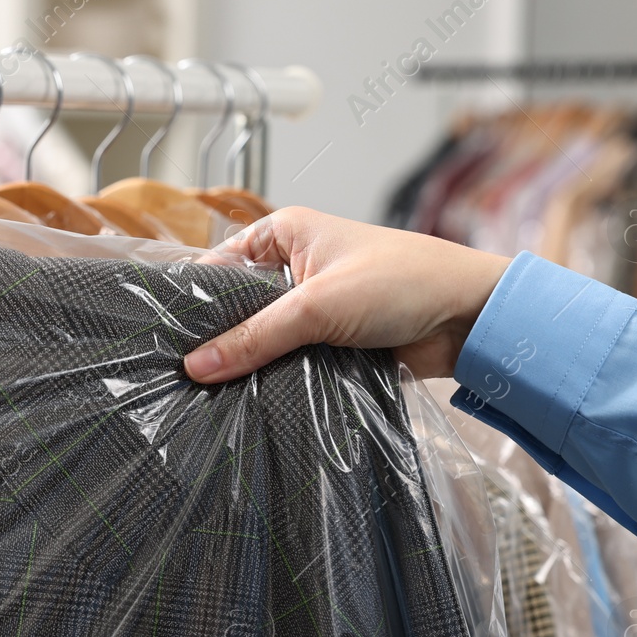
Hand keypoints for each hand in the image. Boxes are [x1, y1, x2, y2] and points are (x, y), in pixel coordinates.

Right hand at [183, 207, 510, 382]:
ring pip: (264, 340)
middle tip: (181, 377)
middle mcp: (294, 266)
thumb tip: (196, 366)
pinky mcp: (330, 343)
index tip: (165, 340)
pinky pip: (289, 363)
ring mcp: (313, 307)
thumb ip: (256, 337)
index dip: (194, 301)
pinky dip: (277, 380)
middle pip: (237, 308)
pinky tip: (249, 402)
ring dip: (250, 365)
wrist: (472, 318)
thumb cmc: (403, 283)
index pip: (219, 266)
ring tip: (207, 397)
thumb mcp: (318, 306)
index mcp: (285, 233)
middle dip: (220, 340)